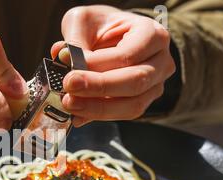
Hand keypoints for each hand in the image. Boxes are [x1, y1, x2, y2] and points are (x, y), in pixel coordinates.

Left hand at [52, 6, 175, 125]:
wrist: (113, 37)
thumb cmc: (102, 26)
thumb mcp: (85, 21)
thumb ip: (74, 38)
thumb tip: (61, 56)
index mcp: (152, 34)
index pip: (127, 55)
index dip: (98, 66)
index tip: (70, 71)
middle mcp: (161, 61)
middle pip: (135, 82)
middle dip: (99, 88)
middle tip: (69, 88)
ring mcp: (154, 85)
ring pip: (132, 105)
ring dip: (98, 108)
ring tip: (70, 103)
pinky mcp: (141, 102)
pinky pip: (122, 114)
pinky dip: (97, 115)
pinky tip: (77, 114)